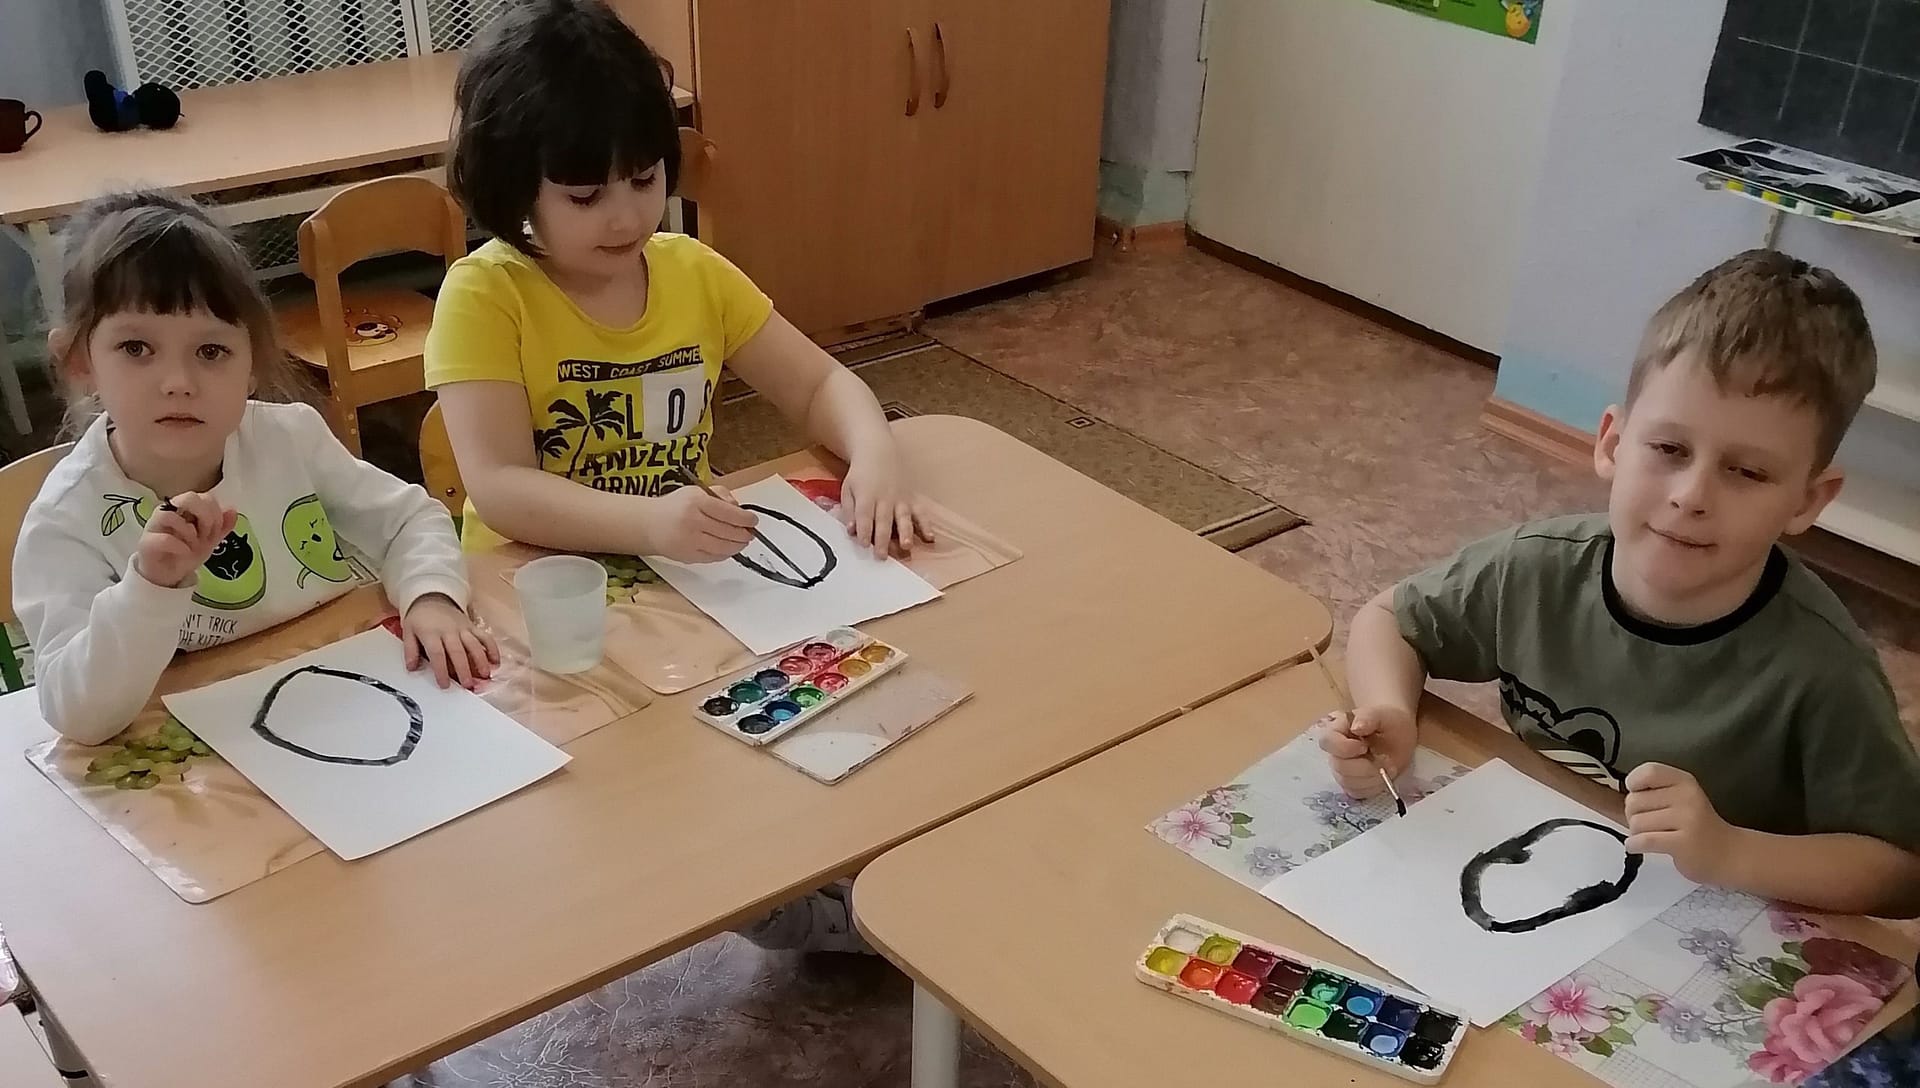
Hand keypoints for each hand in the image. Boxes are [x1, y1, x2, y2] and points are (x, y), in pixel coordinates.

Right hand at [133, 492, 236, 588]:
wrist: (169, 576)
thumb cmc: (187, 552)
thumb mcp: (210, 540)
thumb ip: (222, 526)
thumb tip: (233, 510)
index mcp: (185, 509)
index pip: (204, 497)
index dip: (215, 513)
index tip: (216, 531)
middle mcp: (168, 512)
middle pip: (188, 497)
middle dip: (205, 516)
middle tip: (206, 535)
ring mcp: (155, 526)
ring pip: (168, 515)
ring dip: (189, 532)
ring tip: (193, 546)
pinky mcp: (146, 543)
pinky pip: (162, 538)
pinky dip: (179, 546)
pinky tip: (185, 553)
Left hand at [401, 594, 499, 689]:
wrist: (432, 598)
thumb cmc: (420, 619)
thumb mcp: (408, 631)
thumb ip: (410, 650)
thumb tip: (412, 668)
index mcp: (431, 633)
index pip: (437, 653)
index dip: (441, 670)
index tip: (444, 684)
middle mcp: (449, 631)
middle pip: (458, 651)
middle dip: (464, 669)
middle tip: (468, 685)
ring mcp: (463, 628)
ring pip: (474, 644)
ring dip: (481, 660)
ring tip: (485, 675)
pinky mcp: (472, 626)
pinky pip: (484, 636)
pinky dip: (492, 648)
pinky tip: (496, 661)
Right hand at [642, 486, 758, 562]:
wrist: (649, 524)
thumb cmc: (676, 506)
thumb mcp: (697, 491)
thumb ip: (720, 494)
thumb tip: (739, 508)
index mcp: (696, 502)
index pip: (728, 512)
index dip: (745, 519)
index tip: (753, 520)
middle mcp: (692, 521)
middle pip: (728, 532)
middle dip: (744, 533)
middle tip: (750, 532)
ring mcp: (690, 541)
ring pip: (723, 547)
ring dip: (738, 545)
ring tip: (742, 541)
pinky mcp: (688, 556)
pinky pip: (714, 557)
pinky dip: (725, 554)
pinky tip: (728, 548)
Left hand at [840, 452, 934, 557]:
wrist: (878, 452)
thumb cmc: (860, 475)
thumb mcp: (848, 489)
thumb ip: (849, 510)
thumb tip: (851, 530)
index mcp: (866, 495)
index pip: (865, 515)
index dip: (865, 530)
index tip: (864, 544)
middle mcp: (885, 498)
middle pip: (884, 520)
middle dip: (883, 538)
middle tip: (882, 555)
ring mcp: (901, 499)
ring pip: (903, 518)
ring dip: (905, 533)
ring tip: (906, 546)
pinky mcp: (912, 499)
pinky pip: (921, 513)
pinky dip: (926, 525)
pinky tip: (930, 537)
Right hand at [1317, 705, 1416, 798]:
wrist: (1398, 734)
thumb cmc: (1389, 721)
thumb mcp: (1383, 714)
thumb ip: (1368, 717)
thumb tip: (1356, 727)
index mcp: (1337, 730)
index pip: (1327, 742)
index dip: (1345, 748)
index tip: (1365, 747)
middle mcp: (1335, 752)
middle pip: (1339, 767)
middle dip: (1365, 767)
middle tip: (1385, 760)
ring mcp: (1342, 769)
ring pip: (1348, 782)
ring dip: (1372, 778)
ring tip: (1388, 767)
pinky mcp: (1352, 783)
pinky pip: (1356, 792)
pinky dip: (1372, 788)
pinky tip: (1383, 778)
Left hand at [1625, 763, 1736, 883]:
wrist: (1728, 854)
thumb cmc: (1696, 826)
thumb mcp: (1680, 799)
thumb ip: (1653, 792)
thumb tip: (1616, 795)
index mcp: (1684, 781)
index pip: (1648, 771)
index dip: (1634, 783)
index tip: (1636, 794)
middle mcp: (1686, 796)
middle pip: (1634, 801)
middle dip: (1633, 815)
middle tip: (1649, 824)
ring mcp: (1687, 819)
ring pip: (1636, 823)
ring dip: (1636, 833)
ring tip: (1653, 836)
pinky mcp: (1683, 843)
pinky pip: (1644, 840)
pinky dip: (1634, 845)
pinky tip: (1638, 846)